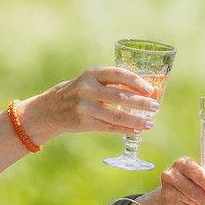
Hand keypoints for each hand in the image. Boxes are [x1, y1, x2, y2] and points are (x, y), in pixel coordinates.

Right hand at [15, 66, 160, 140]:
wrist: (49, 110)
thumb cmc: (75, 93)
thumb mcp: (88, 81)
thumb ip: (110, 83)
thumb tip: (142, 92)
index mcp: (91, 74)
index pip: (118, 74)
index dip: (136, 81)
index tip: (150, 89)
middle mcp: (87, 89)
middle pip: (120, 97)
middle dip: (141, 103)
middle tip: (156, 107)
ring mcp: (85, 107)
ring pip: (117, 115)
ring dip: (136, 120)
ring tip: (150, 123)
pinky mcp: (84, 123)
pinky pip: (109, 127)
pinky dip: (125, 130)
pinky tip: (137, 131)